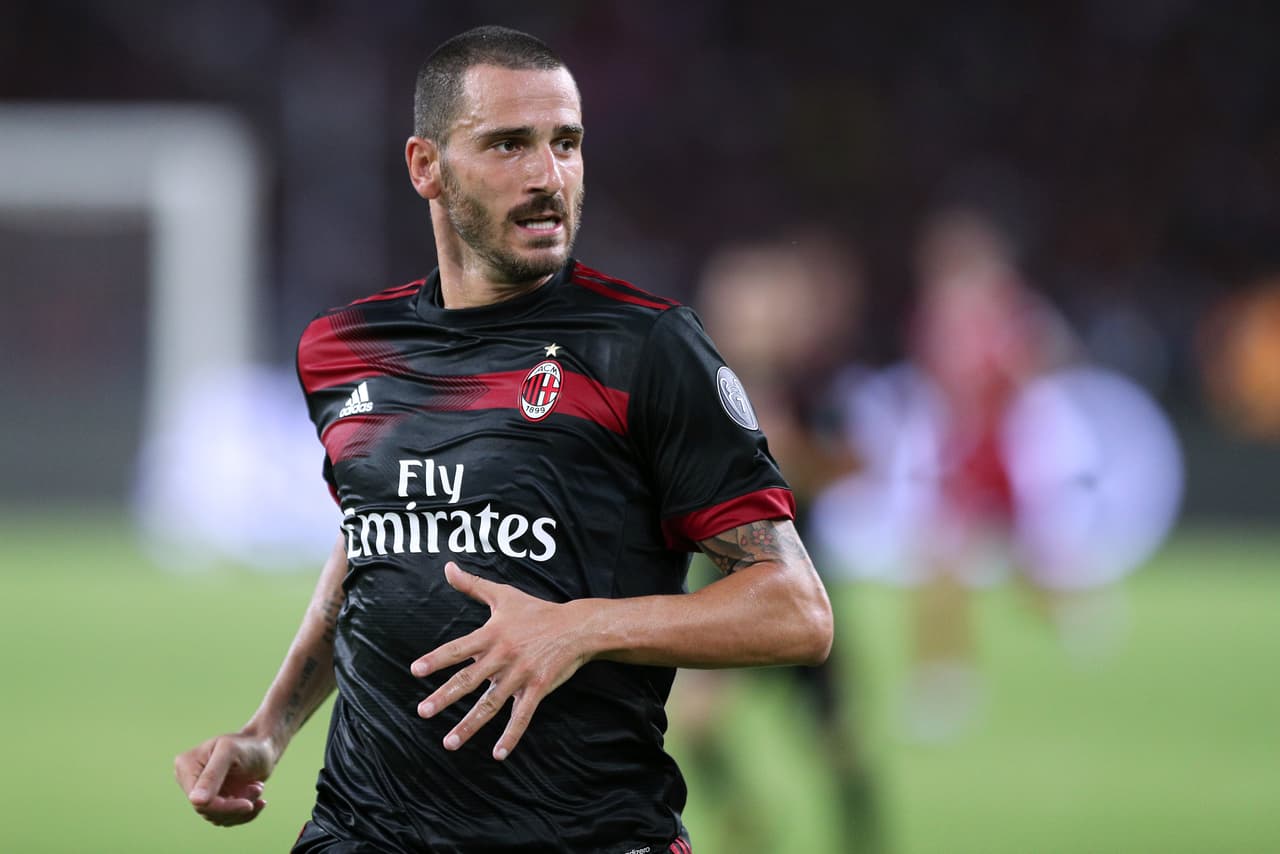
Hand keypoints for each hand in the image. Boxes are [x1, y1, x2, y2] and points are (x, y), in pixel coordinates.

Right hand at [174, 732, 274, 825]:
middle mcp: (189, 781)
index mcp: (186, 766)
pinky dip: (244, 813)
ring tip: (258, 787)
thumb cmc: (248, 745)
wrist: (264, 748)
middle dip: (236, 806)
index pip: (199, 801)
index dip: (224, 807)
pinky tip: (258, 801)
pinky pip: (225, 818)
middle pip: (207, 811)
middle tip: (258, 788)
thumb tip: (195, 801)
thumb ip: (212, 775)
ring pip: (218, 817)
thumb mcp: (230, 753)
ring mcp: (201, 792)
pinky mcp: (213, 800)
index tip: (248, 804)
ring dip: (243, 807)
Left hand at [411, 561, 589, 759]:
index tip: (415, 670)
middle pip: (469, 680)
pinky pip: (522, 716)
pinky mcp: (537, 689)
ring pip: (490, 703)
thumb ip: (473, 585)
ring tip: (449, 742)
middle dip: (444, 696)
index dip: (437, 659)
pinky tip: (498, 754)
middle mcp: (503, 656)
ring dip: (469, 725)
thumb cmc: (537, 611)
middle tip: (423, 711)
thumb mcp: (504, 595)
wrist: (576, 627)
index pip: (458, 648)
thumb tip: (447, 567)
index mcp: (492, 635)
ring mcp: (520, 675)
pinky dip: (511, 736)